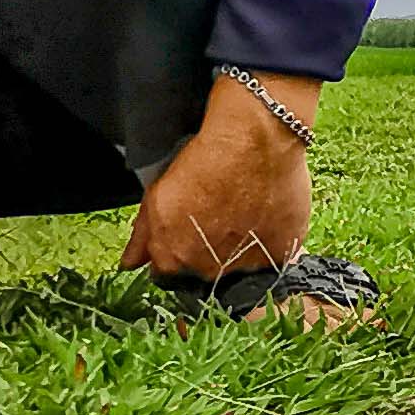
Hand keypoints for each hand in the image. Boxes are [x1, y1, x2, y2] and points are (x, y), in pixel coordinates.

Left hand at [128, 72, 317, 290]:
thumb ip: (141, 237)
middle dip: (208, 255)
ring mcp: (248, 266)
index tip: (188, 235)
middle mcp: (210, 272)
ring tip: (245, 217)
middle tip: (218, 220)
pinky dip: (272, 244)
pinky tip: (268, 218)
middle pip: (206, 275)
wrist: (253, 140)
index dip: (177, 253)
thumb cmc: (204, 161)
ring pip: (242, 270)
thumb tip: (130, 264)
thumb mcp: (157, 196)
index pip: (170, 275)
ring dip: (241, 252)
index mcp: (174, 261)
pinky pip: (276, 258)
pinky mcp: (283, 253)